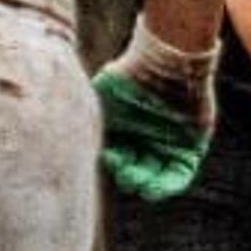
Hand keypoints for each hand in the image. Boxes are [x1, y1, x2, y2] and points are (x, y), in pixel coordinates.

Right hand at [94, 15, 218, 201]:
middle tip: (125, 172)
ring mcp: (168, 144)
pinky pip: (180, 174)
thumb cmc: (130, 76)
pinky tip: (155, 188)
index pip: (115, 159)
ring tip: (141, 187)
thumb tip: (59, 139)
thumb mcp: (99, 97)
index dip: (112, 164)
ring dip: (147, 187)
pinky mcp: (190, 147)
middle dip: (128, 177)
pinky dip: (169, 185)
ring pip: (155, 177)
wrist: (167, 62)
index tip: (109, 158)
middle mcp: (144, 140)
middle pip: (133, 170)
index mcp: (122, 130)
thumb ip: (83, 117)